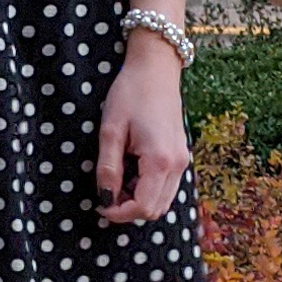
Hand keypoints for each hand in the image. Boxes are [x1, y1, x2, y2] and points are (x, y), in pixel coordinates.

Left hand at [95, 41, 190, 225]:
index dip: (119, 213)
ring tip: (117, 182)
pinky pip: (167, 186)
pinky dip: (149, 190)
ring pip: (163, 201)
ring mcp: (182, 160)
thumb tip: (105, 198)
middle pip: (155, 210)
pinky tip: (131, 173)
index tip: (99, 204)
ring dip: (139, 201)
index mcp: (160, 160)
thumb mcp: (111, 131)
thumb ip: (108, 168)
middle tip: (106, 195)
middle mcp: (177, 165)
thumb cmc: (131, 93)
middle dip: (129, 210)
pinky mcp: (181, 155)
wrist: (156, 68)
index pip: (143, 207)